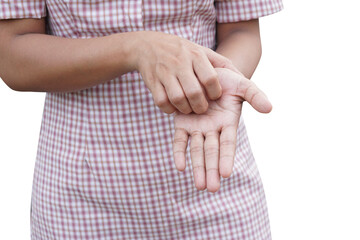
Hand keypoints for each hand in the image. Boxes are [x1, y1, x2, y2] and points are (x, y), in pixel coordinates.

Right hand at [134, 31, 238, 113]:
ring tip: (189, 109)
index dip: (215, 93)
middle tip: (202, 108)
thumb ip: (222, 64)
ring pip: (177, 98)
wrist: (148, 45)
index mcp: (196, 55)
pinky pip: (162, 102)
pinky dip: (169, 109)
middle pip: (194, 92)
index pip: (210, 78)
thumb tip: (242, 77)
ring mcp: (164, 72)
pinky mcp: (152, 81)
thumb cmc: (182, 52)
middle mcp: (180, 62)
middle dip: (200, 106)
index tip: (214, 96)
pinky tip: (174, 106)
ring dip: (185, 109)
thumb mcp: (202, 51)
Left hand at [173, 68, 271, 191]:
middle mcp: (212, 129)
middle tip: (212, 189)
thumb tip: (270, 109)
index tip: (226, 173)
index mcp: (228, 123)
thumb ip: (255, 96)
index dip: (227, 158)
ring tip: (199, 186)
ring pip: (197, 151)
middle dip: (212, 170)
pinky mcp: (182, 124)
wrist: (205, 73)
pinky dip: (179, 153)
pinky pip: (180, 140)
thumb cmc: (227, 81)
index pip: (228, 144)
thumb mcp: (243, 85)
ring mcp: (197, 128)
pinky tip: (180, 167)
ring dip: (198, 168)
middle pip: (212, 153)